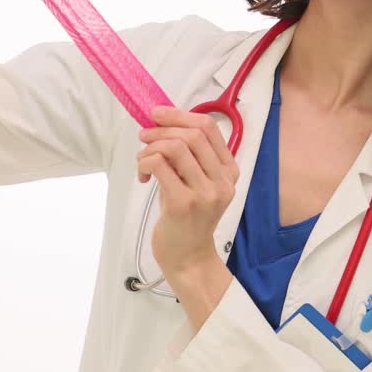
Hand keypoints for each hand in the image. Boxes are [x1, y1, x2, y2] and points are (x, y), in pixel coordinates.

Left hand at [137, 106, 239, 275]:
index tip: (158, 114)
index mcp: (229, 172)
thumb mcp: (197, 184)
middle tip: (143, 135)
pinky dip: (145, 162)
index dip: (180, 115)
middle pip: (192, 135)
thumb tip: (163, 124)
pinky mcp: (183, 204)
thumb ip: (189, 158)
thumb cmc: (188, 218)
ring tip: (142, 159)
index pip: (209, 128)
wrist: (188, 257)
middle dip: (162, 129)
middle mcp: (222, 181)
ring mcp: (204, 193)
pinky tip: (143, 175)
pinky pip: (159, 165)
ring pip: (175, 147)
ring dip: (151, 147)